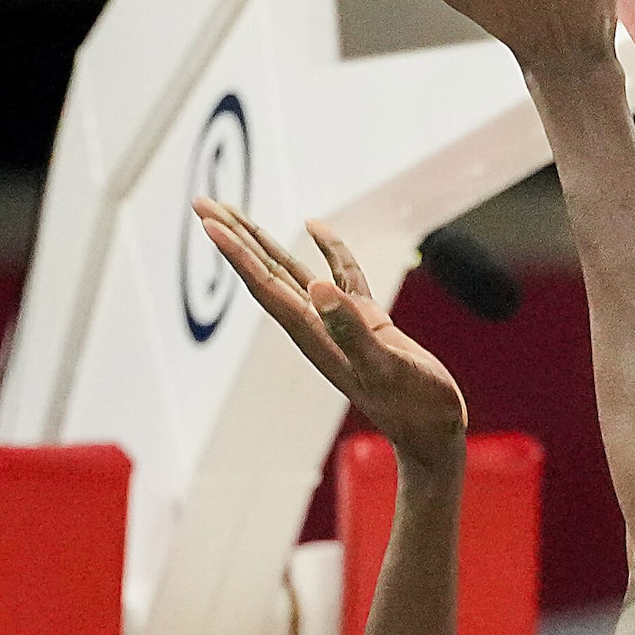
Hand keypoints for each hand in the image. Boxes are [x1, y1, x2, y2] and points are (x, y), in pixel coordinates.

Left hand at [195, 200, 465, 466]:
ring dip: (263, 242)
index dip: (236, 252)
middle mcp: (317, 327)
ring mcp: (340, 323)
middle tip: (202, 202)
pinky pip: (340, 275)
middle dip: (234, 238)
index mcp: (315, 334)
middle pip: (265, 273)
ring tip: (235, 213)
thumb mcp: (385, 366)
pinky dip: (327, 249)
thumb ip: (352, 329)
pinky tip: (315, 227)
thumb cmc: (414, 405)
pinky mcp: (366, 322)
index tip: (207, 220)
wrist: (432, 432)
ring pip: (292, 272)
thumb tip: (318, 288)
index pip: (265, 285)